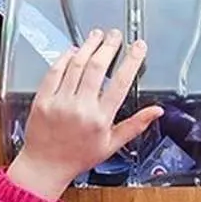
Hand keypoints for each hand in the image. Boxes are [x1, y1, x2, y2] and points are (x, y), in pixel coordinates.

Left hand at [6, 29, 162, 200]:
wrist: (45, 166)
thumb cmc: (79, 156)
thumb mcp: (112, 145)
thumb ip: (135, 125)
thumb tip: (157, 111)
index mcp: (100, 119)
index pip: (120, 83)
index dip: (131, 61)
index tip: (138, 46)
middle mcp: (80, 108)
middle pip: (97, 67)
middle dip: (109, 46)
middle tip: (115, 35)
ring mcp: (60, 103)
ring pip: (76, 65)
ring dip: (88, 46)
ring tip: (97, 35)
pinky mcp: (43, 100)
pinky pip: (54, 72)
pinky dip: (64, 58)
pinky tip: (73, 50)